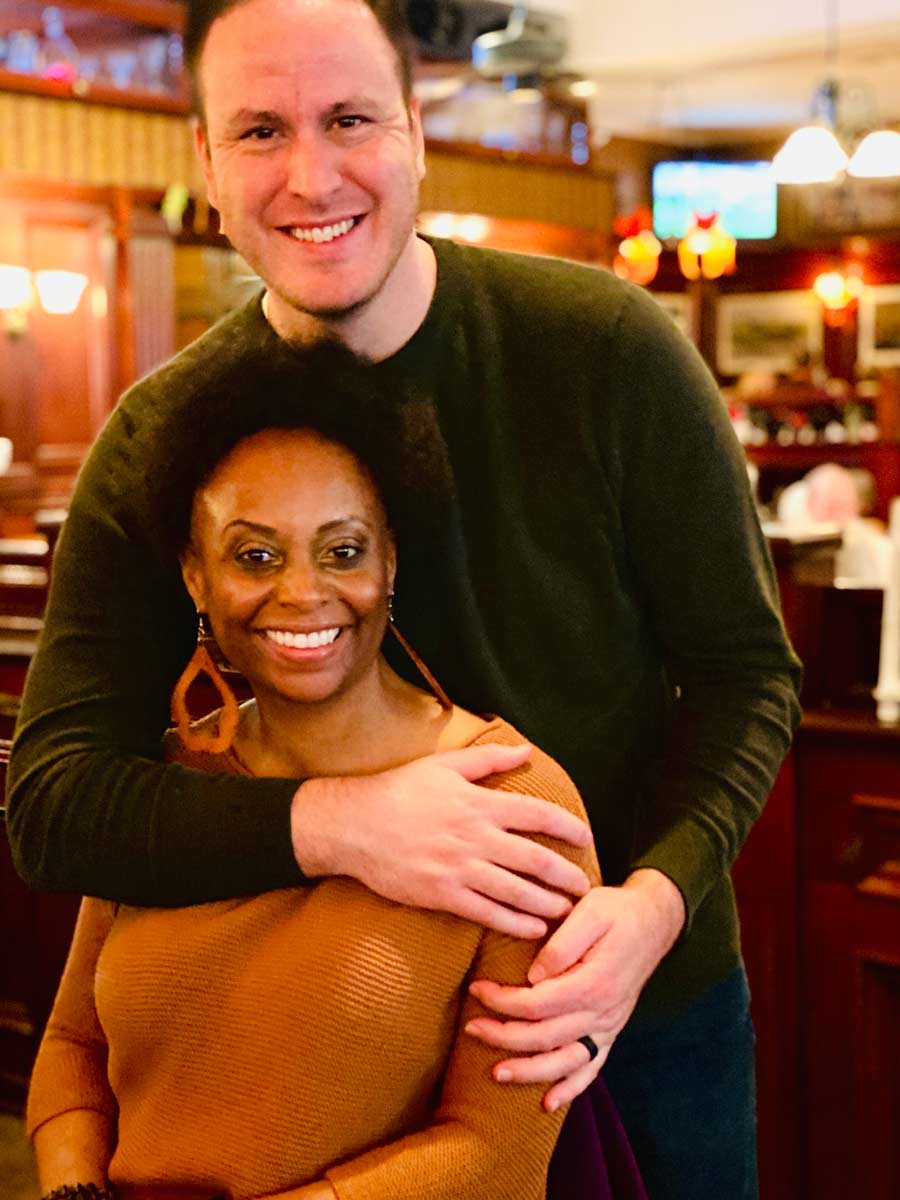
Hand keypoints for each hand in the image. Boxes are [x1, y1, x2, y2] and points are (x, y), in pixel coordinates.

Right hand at [290, 743, 593, 937]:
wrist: (354, 824)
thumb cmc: (399, 790)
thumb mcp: (443, 765)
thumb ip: (488, 760)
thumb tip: (525, 750)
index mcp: (479, 803)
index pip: (539, 815)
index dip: (569, 827)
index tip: (586, 837)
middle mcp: (476, 837)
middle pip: (537, 860)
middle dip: (568, 876)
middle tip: (586, 886)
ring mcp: (460, 869)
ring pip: (518, 892)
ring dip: (549, 905)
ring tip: (568, 911)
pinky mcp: (443, 895)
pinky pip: (489, 914)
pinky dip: (517, 924)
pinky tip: (534, 929)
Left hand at [465, 868, 685, 1108]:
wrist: (653, 922)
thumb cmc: (616, 911)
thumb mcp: (590, 911)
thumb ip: (562, 944)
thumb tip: (533, 975)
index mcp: (594, 982)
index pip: (538, 1003)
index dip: (503, 1001)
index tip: (476, 989)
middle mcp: (603, 1012)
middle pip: (545, 1036)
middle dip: (503, 1036)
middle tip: (471, 1027)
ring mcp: (608, 1026)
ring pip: (565, 1061)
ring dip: (529, 1071)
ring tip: (496, 1074)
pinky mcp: (610, 1031)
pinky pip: (592, 1068)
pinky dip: (570, 1088)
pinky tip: (548, 1103)